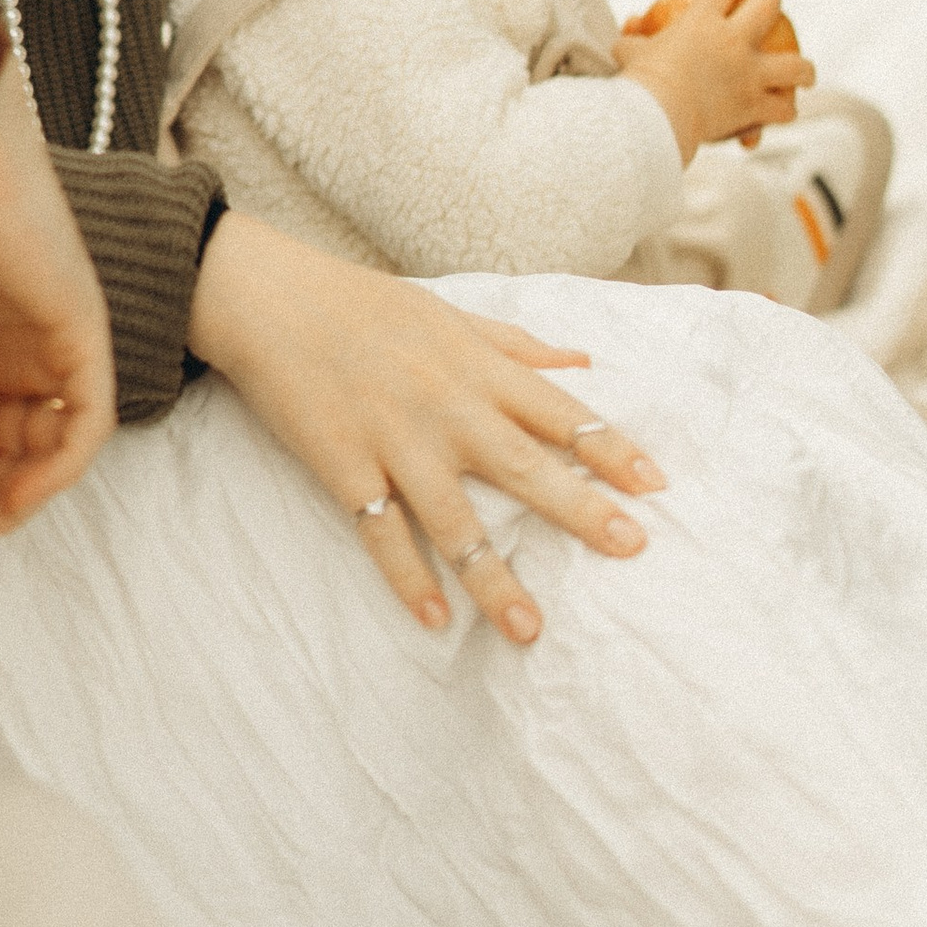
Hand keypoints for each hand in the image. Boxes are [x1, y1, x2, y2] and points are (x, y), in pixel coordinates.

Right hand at [186, 212, 665, 643]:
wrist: (269, 298)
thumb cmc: (363, 305)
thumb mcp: (449, 314)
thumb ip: (516, 344)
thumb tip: (584, 362)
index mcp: (475, 368)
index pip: (559, 411)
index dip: (611, 447)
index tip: (657, 484)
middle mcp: (444, 406)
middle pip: (524, 465)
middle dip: (580, 508)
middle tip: (632, 548)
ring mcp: (393, 440)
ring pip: (453, 518)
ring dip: (494, 577)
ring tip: (530, 629)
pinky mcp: (344, 466)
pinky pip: (380, 532)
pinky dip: (407, 577)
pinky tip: (435, 618)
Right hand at [617, 0, 813, 156]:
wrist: (656, 116)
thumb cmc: (640, 83)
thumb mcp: (630, 52)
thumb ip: (632, 40)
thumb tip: (625, 35)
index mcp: (702, 19)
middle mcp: (733, 39)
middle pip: (768, 5)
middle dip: (771, 1)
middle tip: (770, 7)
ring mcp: (750, 72)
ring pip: (795, 63)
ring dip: (802, 67)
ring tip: (804, 71)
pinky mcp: (755, 104)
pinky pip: (782, 108)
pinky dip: (784, 111)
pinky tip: (785, 111)